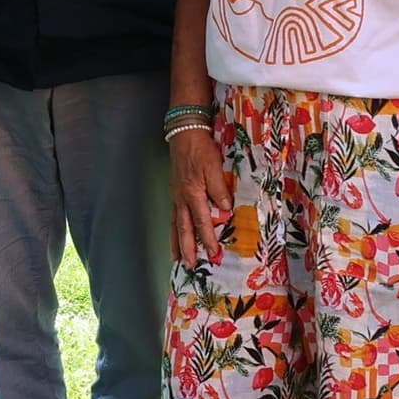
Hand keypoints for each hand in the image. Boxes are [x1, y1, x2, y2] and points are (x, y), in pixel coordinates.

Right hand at [166, 117, 233, 263]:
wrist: (185, 133)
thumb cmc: (201, 149)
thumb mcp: (214, 166)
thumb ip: (219, 188)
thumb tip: (225, 210)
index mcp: (193, 193)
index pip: (201, 220)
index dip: (207, 237)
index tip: (213, 252)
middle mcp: (182, 198)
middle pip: (183, 228)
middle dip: (187, 248)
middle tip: (189, 265)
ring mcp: (176, 195)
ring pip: (175, 224)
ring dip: (176, 243)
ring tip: (176, 258)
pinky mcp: (174, 191)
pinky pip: (172, 215)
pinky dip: (173, 229)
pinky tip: (174, 235)